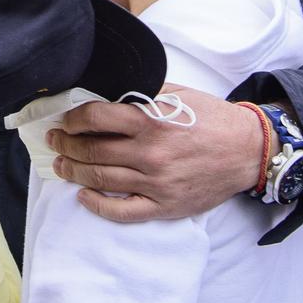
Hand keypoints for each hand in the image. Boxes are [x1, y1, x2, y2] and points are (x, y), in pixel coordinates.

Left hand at [48, 85, 264, 222]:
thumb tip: (108, 92)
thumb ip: (143, 93)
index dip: (73, 119)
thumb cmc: (212, 120)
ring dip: (74, 172)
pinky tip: (84, 196)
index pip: (96, 118)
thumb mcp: (178, 95)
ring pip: (101, 180)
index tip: (65, 121)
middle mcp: (150, 153)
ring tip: (60, 166)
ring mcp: (156, 182)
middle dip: (66, 146)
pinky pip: (123, 211)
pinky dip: (98, 205)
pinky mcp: (164, 205)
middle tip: (54, 142)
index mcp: (151, 121)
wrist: (248, 151)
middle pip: (92, 151)